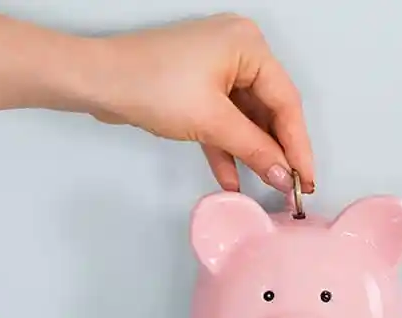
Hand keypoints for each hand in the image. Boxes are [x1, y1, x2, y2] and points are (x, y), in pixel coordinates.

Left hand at [83, 14, 314, 193]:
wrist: (96, 81)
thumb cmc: (149, 84)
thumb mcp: (211, 121)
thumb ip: (255, 150)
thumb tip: (285, 175)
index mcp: (249, 45)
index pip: (286, 101)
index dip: (298, 145)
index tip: (306, 179)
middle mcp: (238, 50)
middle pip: (269, 110)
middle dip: (275, 151)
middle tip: (291, 187)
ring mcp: (216, 67)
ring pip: (245, 118)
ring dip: (251, 153)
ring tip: (266, 188)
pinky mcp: (197, 86)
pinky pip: (223, 119)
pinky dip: (227, 147)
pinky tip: (233, 179)